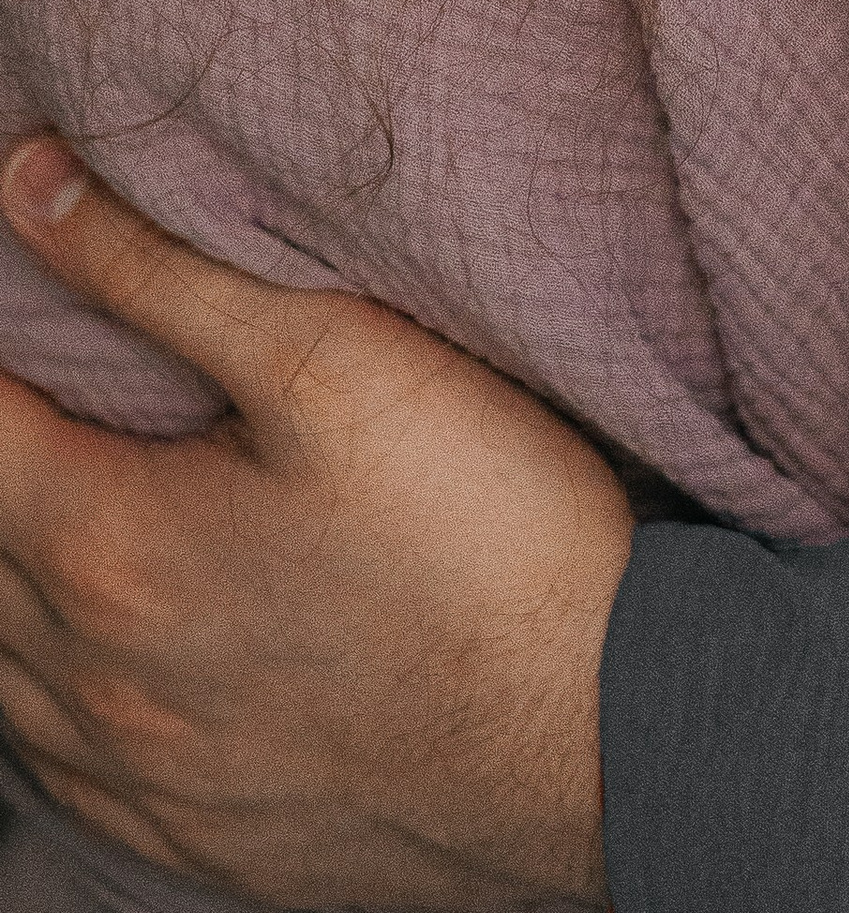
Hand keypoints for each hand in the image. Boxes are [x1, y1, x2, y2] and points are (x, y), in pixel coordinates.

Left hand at [0, 139, 630, 908]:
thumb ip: (163, 270)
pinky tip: (113, 648)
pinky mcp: (197, 844)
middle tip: (56, 390)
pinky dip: (55, 692)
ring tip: (76, 499)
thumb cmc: (484, 536)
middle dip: (5, 459)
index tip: (24, 308)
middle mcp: (93, 687)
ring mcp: (140, 783)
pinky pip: (64, 772)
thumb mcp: (335, 357)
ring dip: (17, 575)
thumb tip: (26, 187)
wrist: (607, 735)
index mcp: (108, 551)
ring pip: (6, 677)